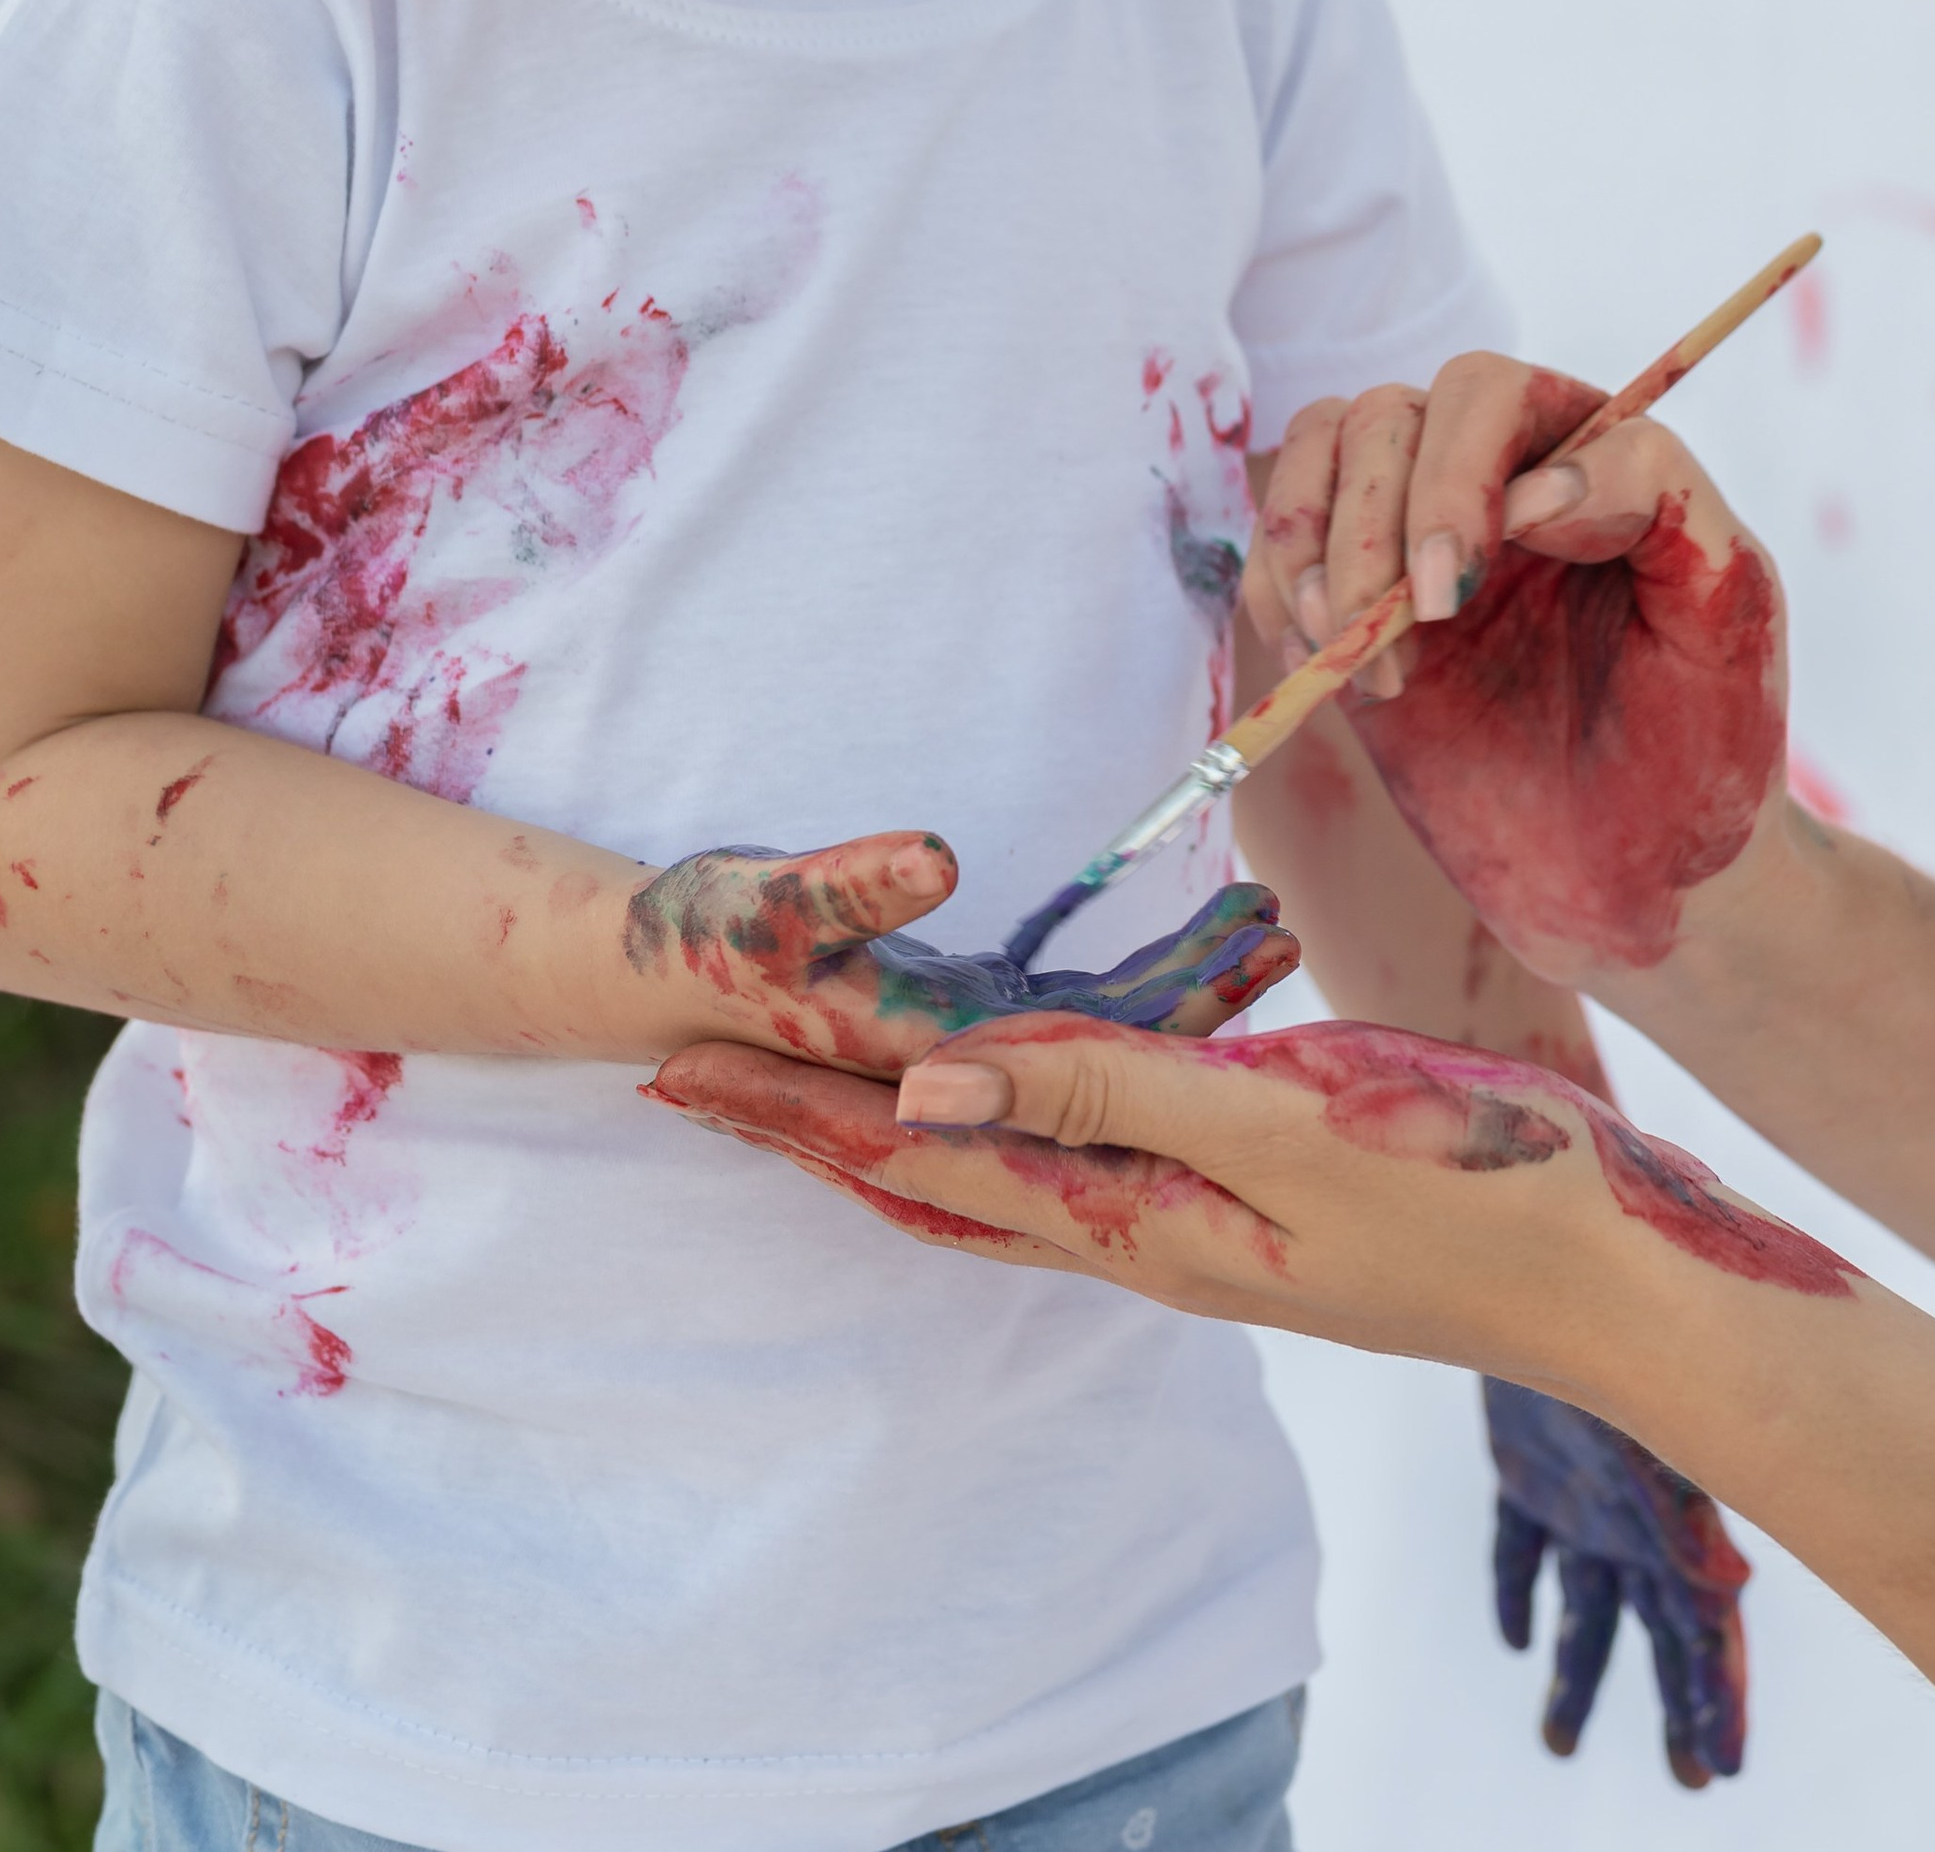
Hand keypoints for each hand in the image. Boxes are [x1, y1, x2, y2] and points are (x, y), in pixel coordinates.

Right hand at [619, 837, 1296, 1074]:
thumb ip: (853, 882)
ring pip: (1105, 1039)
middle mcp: (968, 1077)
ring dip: (1182, 985)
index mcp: (935, 1063)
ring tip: (1264, 918)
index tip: (1258, 937)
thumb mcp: (772, 900)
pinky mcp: (963, 1027)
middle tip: (1285, 922)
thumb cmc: (707, 933)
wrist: (650, 976)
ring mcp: (972, 1056)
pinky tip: (1190, 944)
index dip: (1181, 999)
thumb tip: (934, 858)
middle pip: (1118, 1052)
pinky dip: (1134, 985)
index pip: (1090, 1052)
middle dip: (1205, 991)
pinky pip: (1074, 1017)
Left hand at [648, 1008, 1847, 1322]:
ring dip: (901, 1134)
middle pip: (940, 1177)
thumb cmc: (1468, 1192)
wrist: (1626, 1286)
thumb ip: (1105, 1097)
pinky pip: (1097, 1166)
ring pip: (1010, 1177)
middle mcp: (1151, 1237)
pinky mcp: (1267, 1201)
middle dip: (813, 1125)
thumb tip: (923, 1092)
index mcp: (1137, 1219)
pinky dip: (1019, 1129)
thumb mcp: (1276, 1126)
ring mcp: (1210, 1229)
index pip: (923, 1160)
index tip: (677, 1062)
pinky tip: (1023, 1109)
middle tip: (696, 1074)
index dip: (799, 1107)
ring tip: (814, 1093)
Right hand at [1249, 355, 1791, 981]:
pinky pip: (1278, 547)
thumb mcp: (1729, 611)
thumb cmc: (1708, 745)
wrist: (1648, 887)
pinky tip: (1326, 669)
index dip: (1452, 474)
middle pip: (1384, 417)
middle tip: (1413, 638)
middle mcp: (1497, 478)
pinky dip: (1275, 593)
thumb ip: (1659, 501)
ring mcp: (1417, 541)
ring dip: (1311, 547)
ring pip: (1318, 454)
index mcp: (1590, 456)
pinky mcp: (1357, 614)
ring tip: (1352, 654)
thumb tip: (1536, 480)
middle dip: (1372, 524)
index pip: (1487, 391)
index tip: (1456, 591)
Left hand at [1482, 1376, 1749, 1785]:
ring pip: (1585, 1609)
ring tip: (1558, 1744)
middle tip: (1692, 1778)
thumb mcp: (1650, 1429)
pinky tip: (1515, 1640)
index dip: (1715, 1700)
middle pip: (1660, 1634)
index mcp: (1676, 1524)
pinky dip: (1518, 1594)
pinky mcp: (1528, 1474)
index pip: (1706, 1634)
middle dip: (1677, 1705)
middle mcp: (1636, 1522)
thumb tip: (1726, 1590)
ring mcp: (1583, 1502)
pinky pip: (1520, 1550)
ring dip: (1577, 1673)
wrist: (1543, 1271)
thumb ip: (1682, 1510)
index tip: (1720, 1766)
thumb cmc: (1619, 1341)